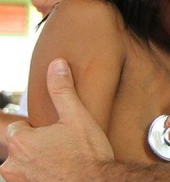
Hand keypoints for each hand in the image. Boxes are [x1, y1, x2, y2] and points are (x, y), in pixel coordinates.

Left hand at [0, 59, 113, 180]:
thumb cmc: (88, 156)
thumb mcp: (78, 117)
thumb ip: (62, 90)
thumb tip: (57, 65)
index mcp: (21, 141)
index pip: (19, 129)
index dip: (39, 130)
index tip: (57, 135)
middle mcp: (13, 164)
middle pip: (21, 149)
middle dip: (38, 148)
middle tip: (64, 150)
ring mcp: (20, 181)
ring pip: (24, 167)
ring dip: (38, 164)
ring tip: (64, 163)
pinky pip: (32, 180)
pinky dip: (43, 178)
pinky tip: (62, 175)